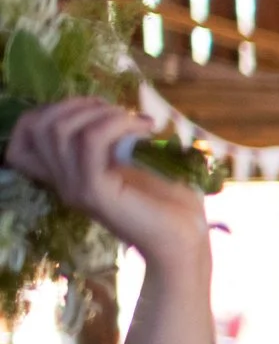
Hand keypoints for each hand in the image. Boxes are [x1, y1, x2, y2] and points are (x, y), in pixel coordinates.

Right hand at [5, 98, 209, 270]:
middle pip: (38, 125)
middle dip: (78, 104)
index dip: (51, 109)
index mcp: (67, 173)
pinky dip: (116, 124)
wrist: (187, 239)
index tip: (95, 109)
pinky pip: (90, 141)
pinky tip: (143, 129)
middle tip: (119, 113)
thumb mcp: (132, 162)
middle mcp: (64, 182)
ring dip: (99, 112)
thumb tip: (107, 107)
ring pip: (59, 129)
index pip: (25, 134)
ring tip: (134, 121)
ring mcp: (76, 188)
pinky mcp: (96, 192)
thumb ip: (110, 140)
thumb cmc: (168, 201)